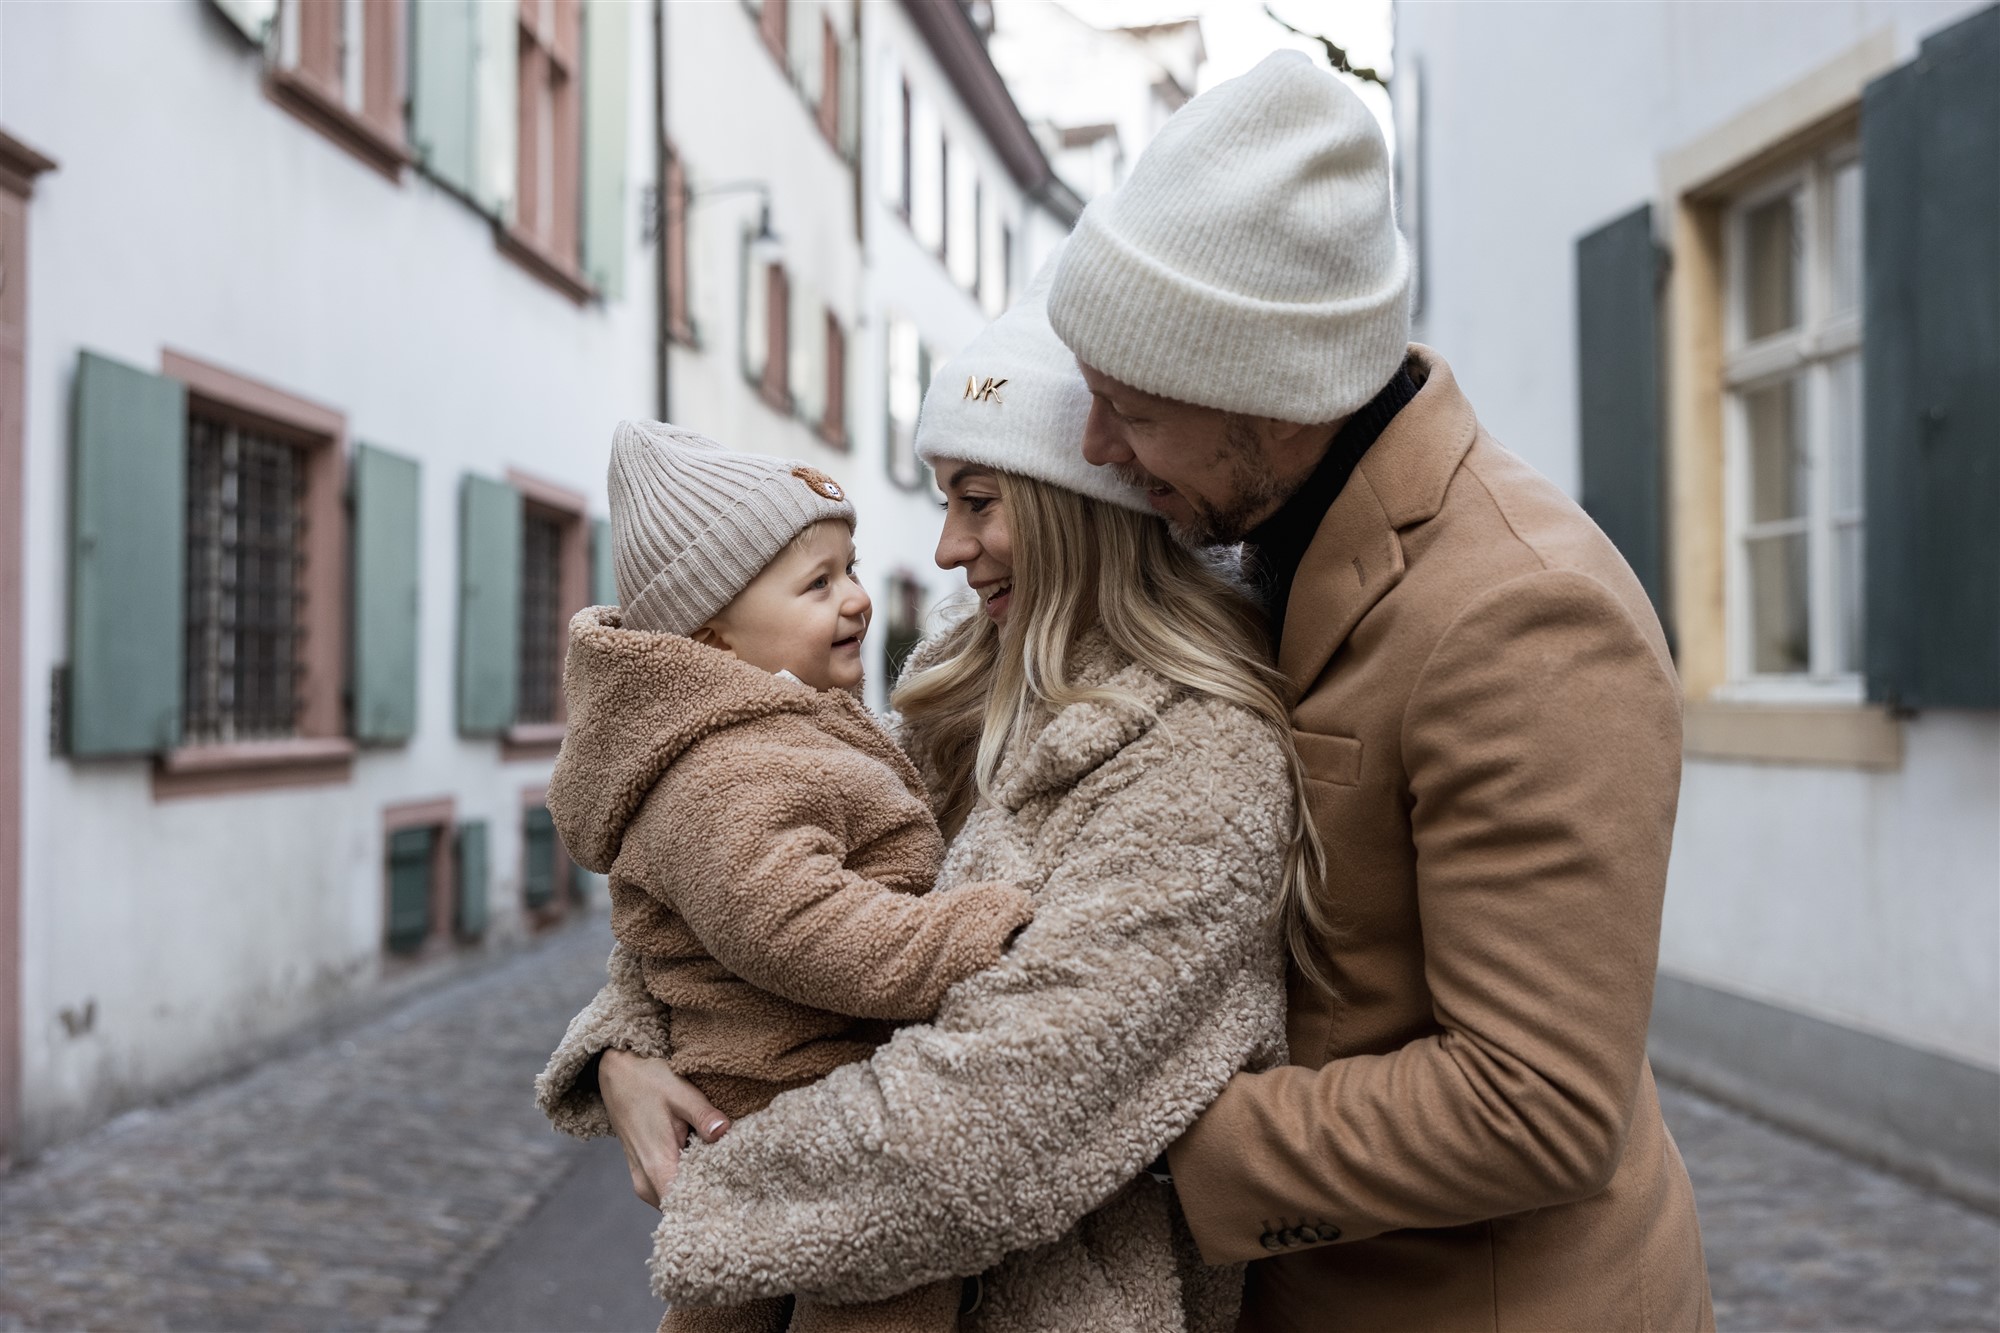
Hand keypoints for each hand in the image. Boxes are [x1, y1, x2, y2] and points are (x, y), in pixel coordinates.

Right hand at [598, 1047, 729, 1207]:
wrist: (615, 1074)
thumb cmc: (647, 1081)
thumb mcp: (680, 1093)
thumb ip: (704, 1116)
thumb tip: (725, 1132)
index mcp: (657, 1165)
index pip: (685, 1206)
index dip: (710, 1206)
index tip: (735, 1201)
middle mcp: (646, 1181)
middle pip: (681, 1207)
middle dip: (708, 1199)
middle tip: (737, 1187)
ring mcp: (641, 1179)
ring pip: (673, 1201)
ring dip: (695, 1191)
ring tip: (722, 1175)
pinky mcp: (641, 1174)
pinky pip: (666, 1191)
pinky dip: (684, 1183)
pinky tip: (702, 1167)